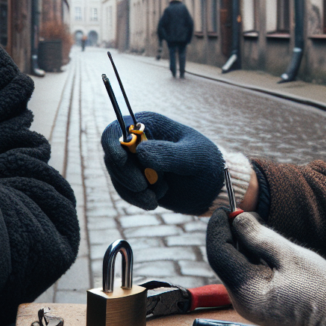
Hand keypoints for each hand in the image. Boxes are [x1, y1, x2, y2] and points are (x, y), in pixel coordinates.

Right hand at [100, 111, 223, 214]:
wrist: (212, 187)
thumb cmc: (206, 163)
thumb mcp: (193, 157)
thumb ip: (169, 154)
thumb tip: (140, 151)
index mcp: (148, 124)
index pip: (117, 128)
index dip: (112, 144)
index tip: (121, 160)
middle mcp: (136, 141)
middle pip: (112, 155)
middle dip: (126, 174)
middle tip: (144, 187)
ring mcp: (135, 162)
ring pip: (117, 176)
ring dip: (134, 190)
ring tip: (158, 194)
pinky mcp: (136, 181)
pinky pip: (124, 190)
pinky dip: (136, 198)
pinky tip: (153, 201)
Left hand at [206, 210, 325, 325]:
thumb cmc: (319, 293)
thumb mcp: (291, 258)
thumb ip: (261, 237)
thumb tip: (237, 219)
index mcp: (246, 289)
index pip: (218, 251)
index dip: (218, 226)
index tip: (226, 207)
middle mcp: (240, 298)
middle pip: (223, 257)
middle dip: (230, 232)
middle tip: (246, 214)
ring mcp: (247, 300)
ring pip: (233, 263)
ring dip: (242, 242)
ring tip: (261, 228)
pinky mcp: (256, 298)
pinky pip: (244, 271)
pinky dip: (250, 254)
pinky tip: (266, 245)